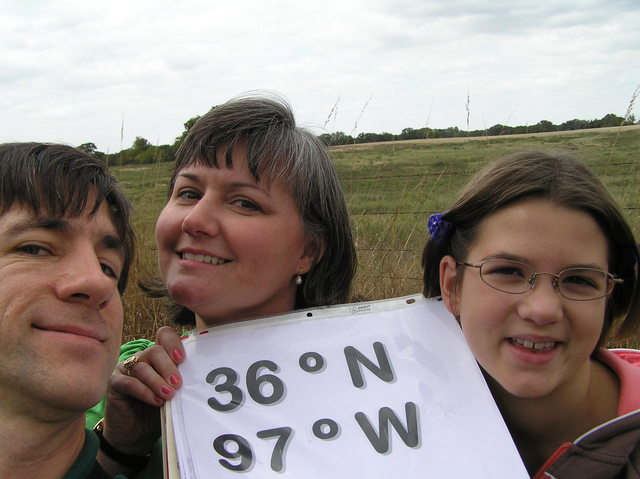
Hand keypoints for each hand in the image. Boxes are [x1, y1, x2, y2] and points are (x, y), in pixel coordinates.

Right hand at [101, 326, 185, 455]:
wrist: (136, 436)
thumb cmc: (158, 413)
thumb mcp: (173, 396)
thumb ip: (180, 384)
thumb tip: (196, 379)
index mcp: (159, 357)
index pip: (164, 336)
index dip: (173, 343)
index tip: (181, 359)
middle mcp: (142, 359)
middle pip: (155, 351)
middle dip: (168, 367)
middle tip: (177, 384)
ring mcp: (126, 370)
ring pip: (142, 367)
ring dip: (157, 381)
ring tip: (168, 396)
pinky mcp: (115, 384)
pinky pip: (129, 382)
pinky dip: (144, 391)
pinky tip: (155, 401)